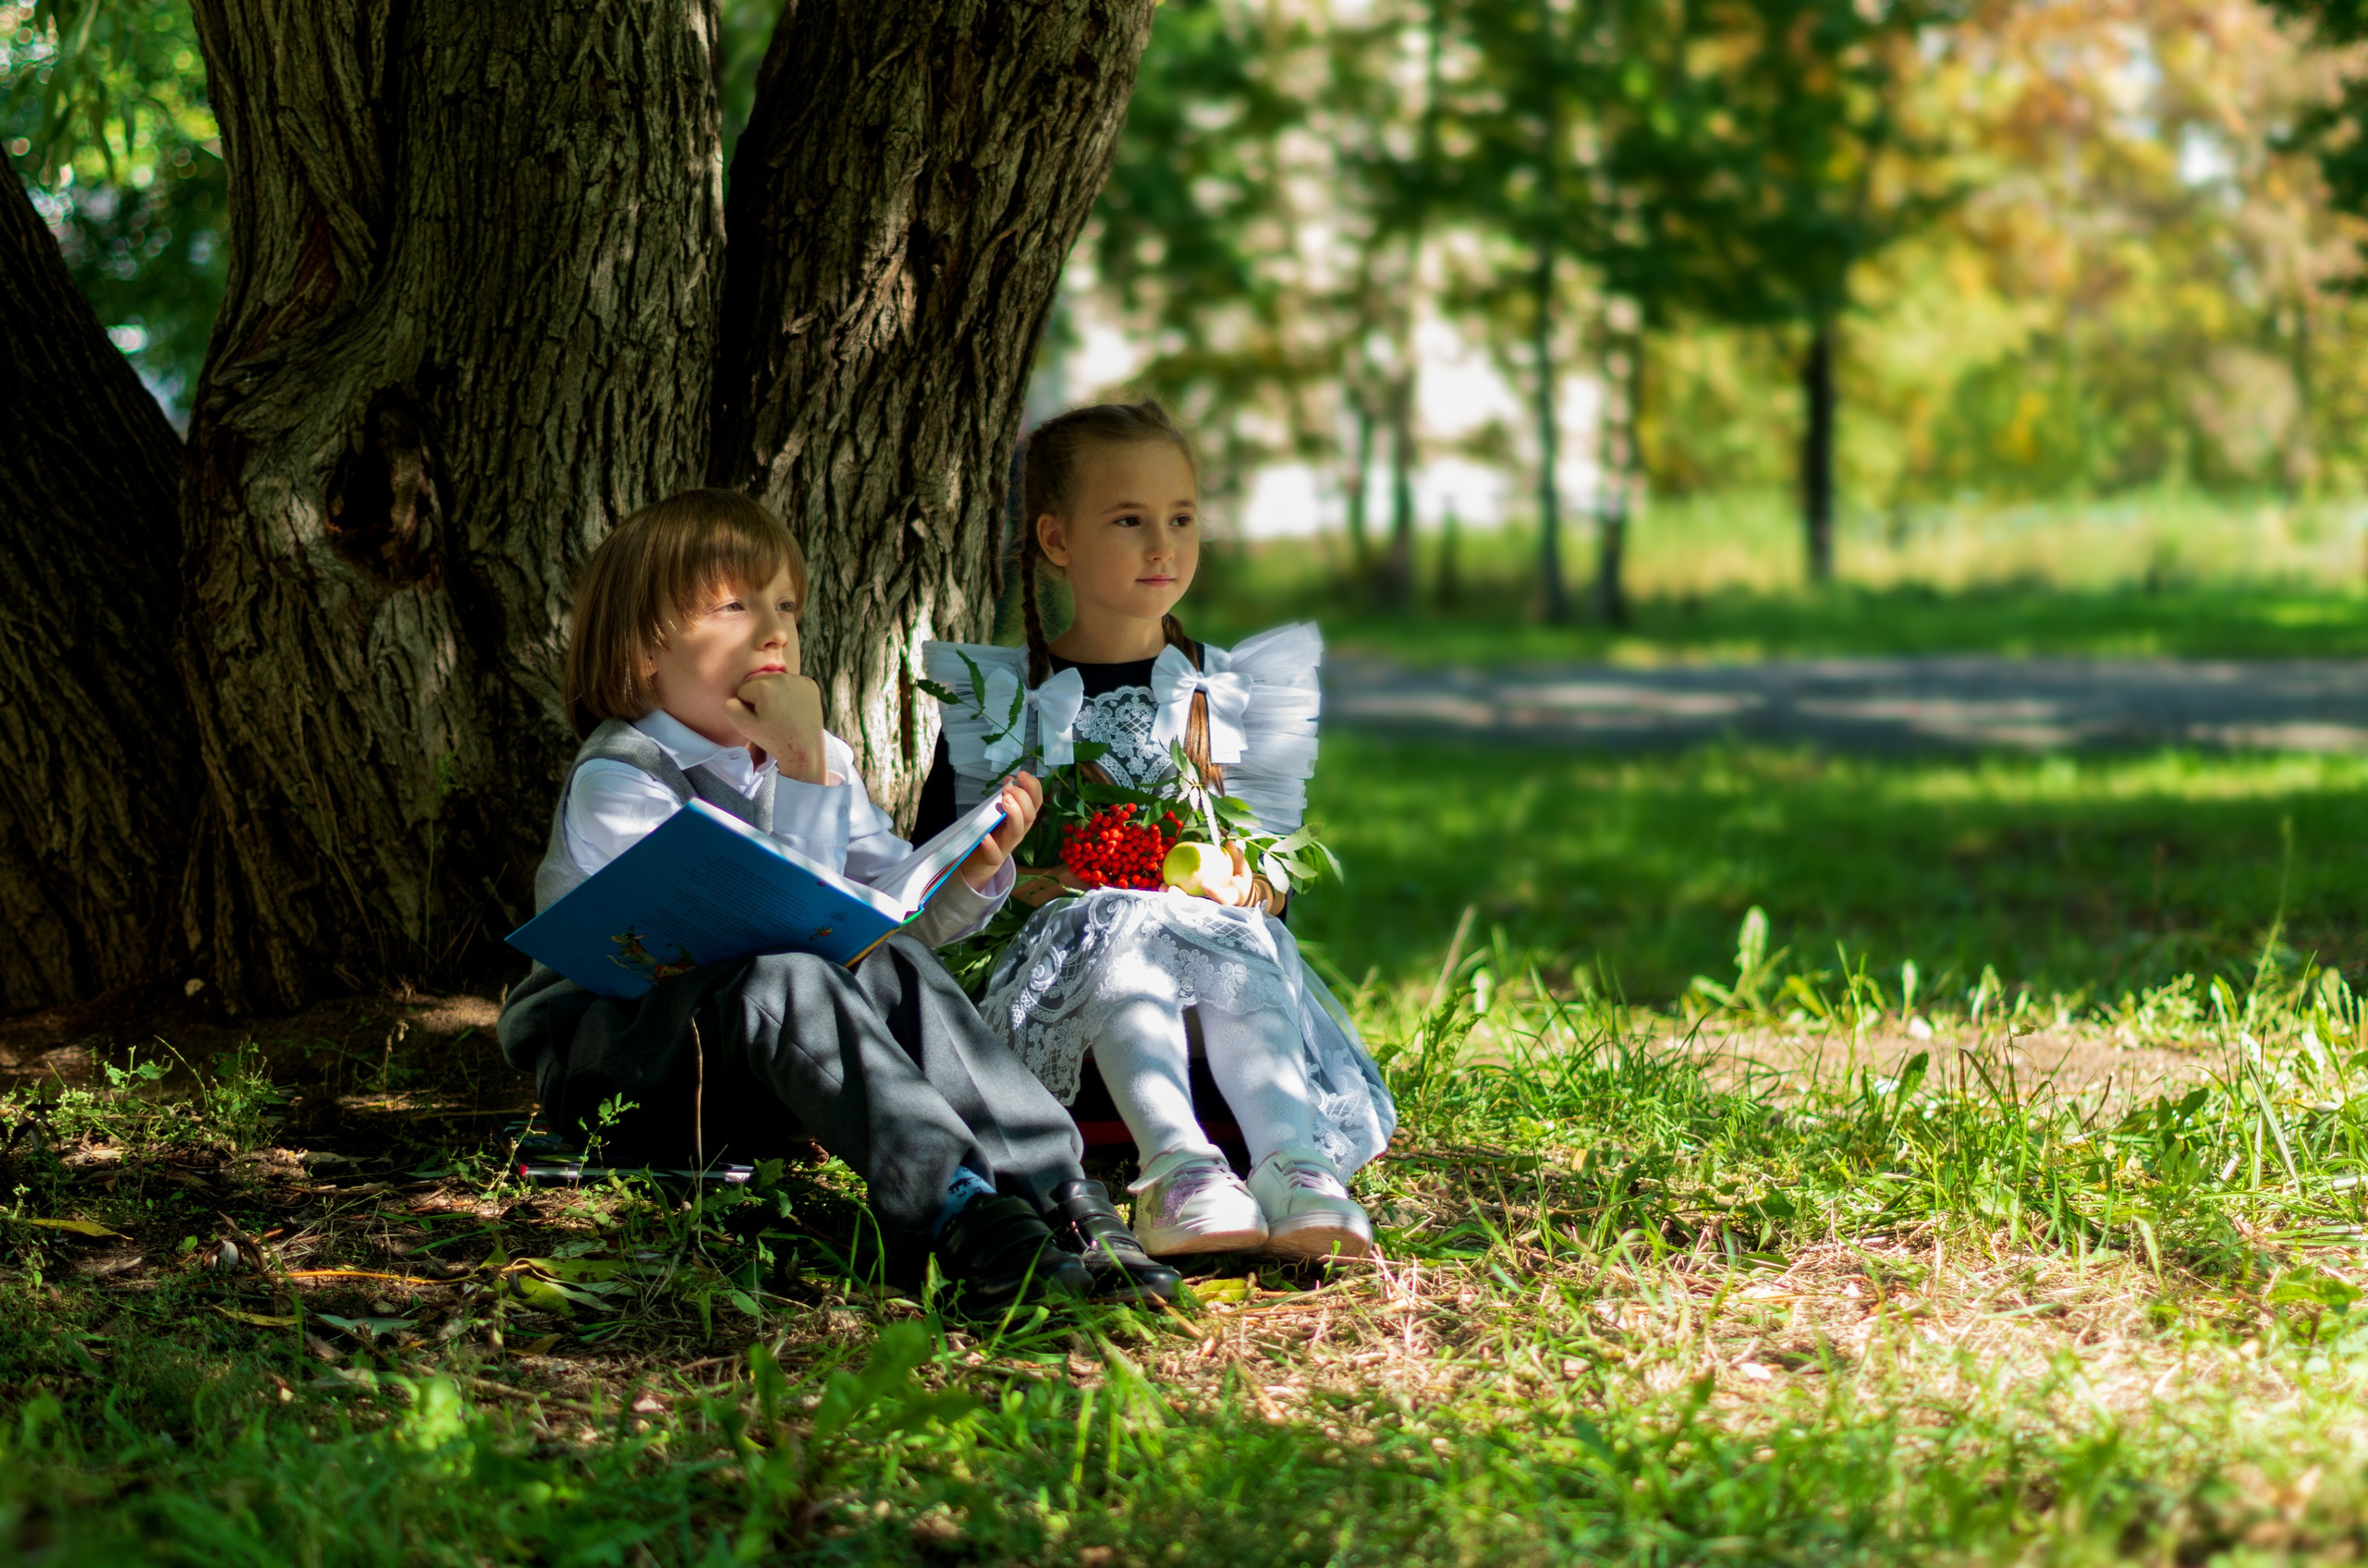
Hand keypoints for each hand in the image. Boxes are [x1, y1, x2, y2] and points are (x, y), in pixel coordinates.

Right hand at [724, 672, 825, 782]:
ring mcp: (799, 680)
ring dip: (774, 694)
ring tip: (782, 714)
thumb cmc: (774, 740)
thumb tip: (733, 697)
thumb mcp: (745, 727)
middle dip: (760, 698)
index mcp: (763, 686)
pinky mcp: (810, 685)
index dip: (748, 707)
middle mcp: (782, 677)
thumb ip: (730, 708)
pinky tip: (793, 708)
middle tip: (771, 718)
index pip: (743, 690)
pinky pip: (791, 684)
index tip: (761, 720)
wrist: (805, 749)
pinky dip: (789, 693)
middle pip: (759, 682)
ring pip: (775, 682)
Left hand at [960, 771, 1041, 891]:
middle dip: (1022, 798)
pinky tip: (986, 837)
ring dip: (1014, 814)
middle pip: (1030, 816)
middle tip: (1008, 788)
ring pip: (1018, 832)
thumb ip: (1006, 797)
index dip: (1033, 787)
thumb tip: (1010, 779)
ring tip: (1005, 800)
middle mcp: (1019, 831)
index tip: (1022, 774)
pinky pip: (996, 855)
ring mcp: (1007, 846)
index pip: (1036, 802)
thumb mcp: (1001, 813)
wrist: (980, 863)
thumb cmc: (993, 833)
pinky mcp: (993, 859)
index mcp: (1023, 819)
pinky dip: (992, 846)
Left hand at [1169, 840, 1256, 905]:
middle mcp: (1216, 907)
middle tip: (1172, 889)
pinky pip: (1184, 898)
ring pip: (1187, 905)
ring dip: (1173, 898)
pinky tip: (1162, 882)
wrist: (1236, 897)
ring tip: (1162, 886)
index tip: (1204, 882)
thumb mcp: (1243, 870)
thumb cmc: (1240, 881)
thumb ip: (1237, 858)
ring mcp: (1205, 907)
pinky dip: (1172, 892)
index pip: (1222, 899)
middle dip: (1184, 900)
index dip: (1214, 892)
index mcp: (1230, 899)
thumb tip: (1230, 843)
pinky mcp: (1196, 905)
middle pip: (1199, 907)